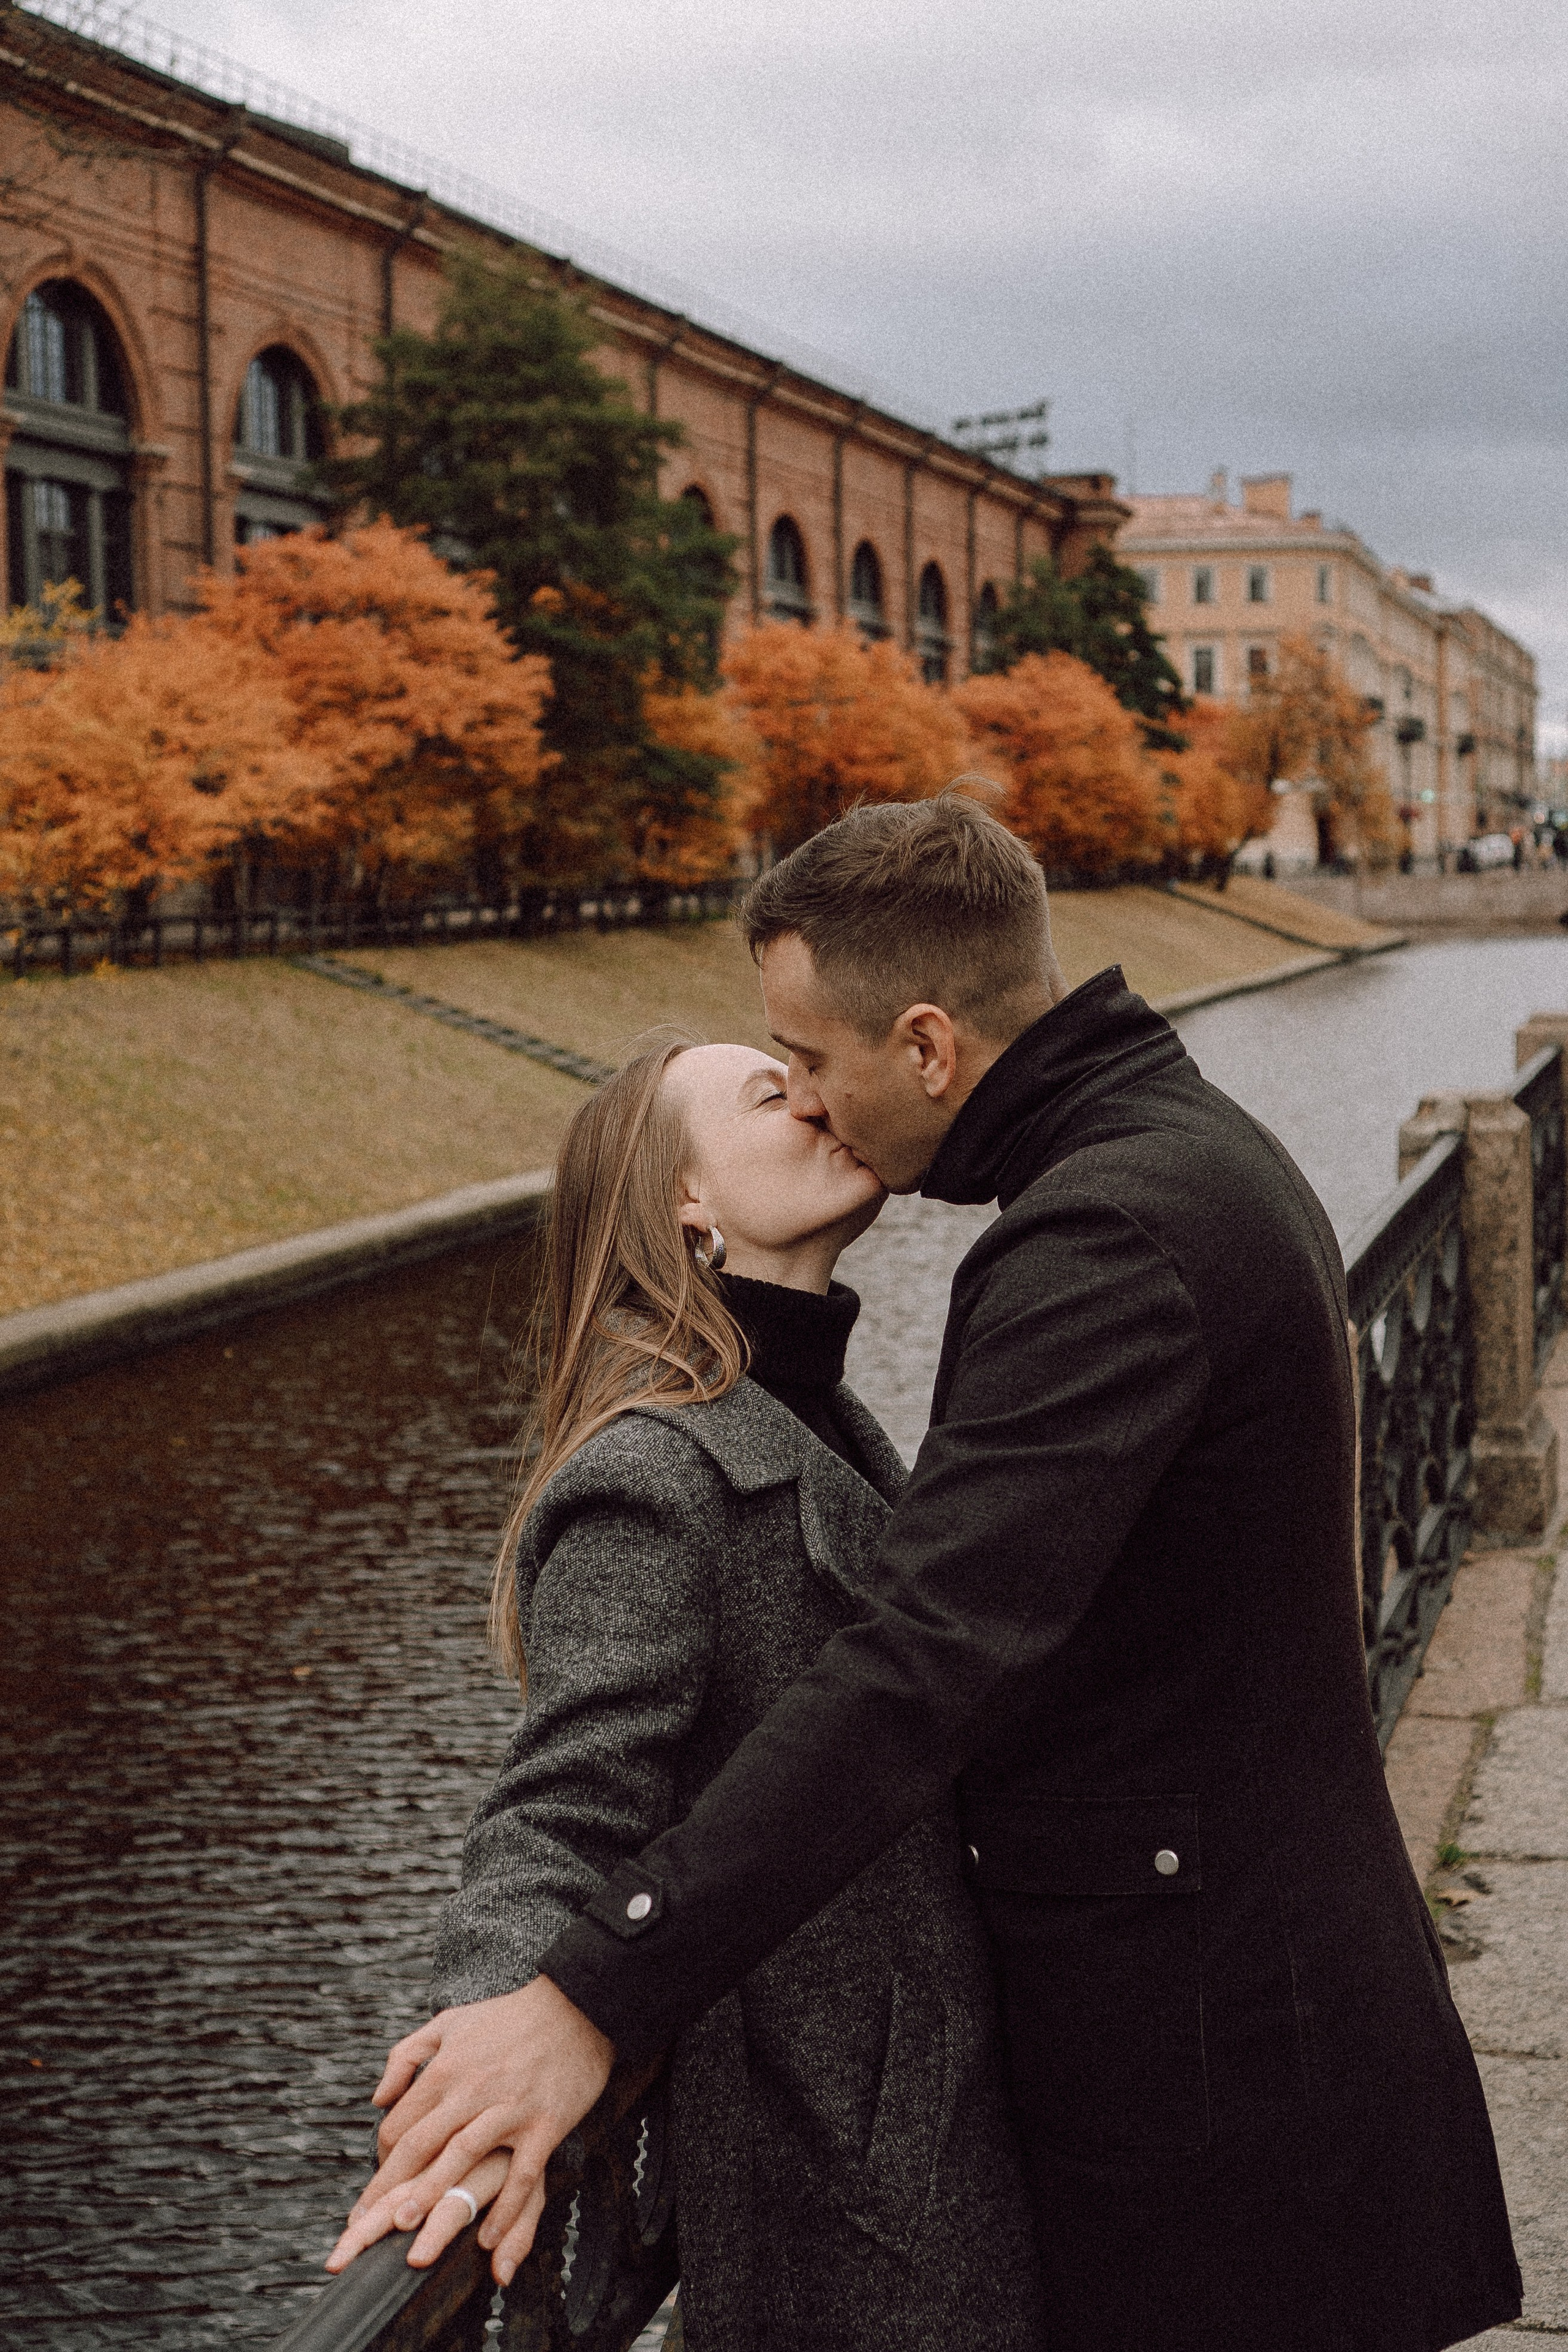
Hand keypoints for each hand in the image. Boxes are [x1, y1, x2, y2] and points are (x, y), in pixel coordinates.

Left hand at [325, 1978, 613, 2285]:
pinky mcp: (545, 2123)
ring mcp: (509, 2108)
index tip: (379, 2190)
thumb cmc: (508, 2017)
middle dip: (391, 2189)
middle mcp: (472, 2090)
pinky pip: (522, 2173)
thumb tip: (378, 2100)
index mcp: (445, 2068)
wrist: (575, 2005)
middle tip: (368, 2229)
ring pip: (462, 2157)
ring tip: (412, 2239)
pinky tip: (488, 2238)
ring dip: (435, 2196)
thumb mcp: (448, 2023)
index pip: (398, 2124)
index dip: (382, 2161)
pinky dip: (504, 2208)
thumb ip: (406, 2057)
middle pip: (420, 2145)